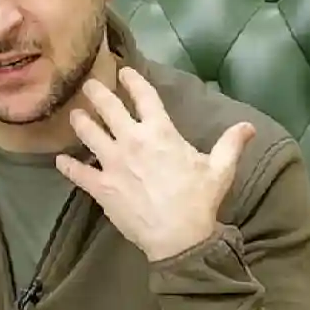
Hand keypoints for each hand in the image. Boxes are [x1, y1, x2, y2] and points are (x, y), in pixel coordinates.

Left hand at [56, 67, 256, 261]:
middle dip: (96, 92)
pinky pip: (79, 173)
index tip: (124, 72)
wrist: (179, 238)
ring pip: (88, 133)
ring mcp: (112, 163)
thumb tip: (249, 126)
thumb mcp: (220, 170)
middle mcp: (132, 141)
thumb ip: (231, 143)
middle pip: (108, 108)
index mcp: (160, 133)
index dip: (133, 80)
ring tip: (74, 114)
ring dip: (79, 122)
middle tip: (89, 84)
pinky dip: (68, 166)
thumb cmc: (199, 201)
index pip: (144, 97)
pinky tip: (60, 161)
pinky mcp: (101, 187)